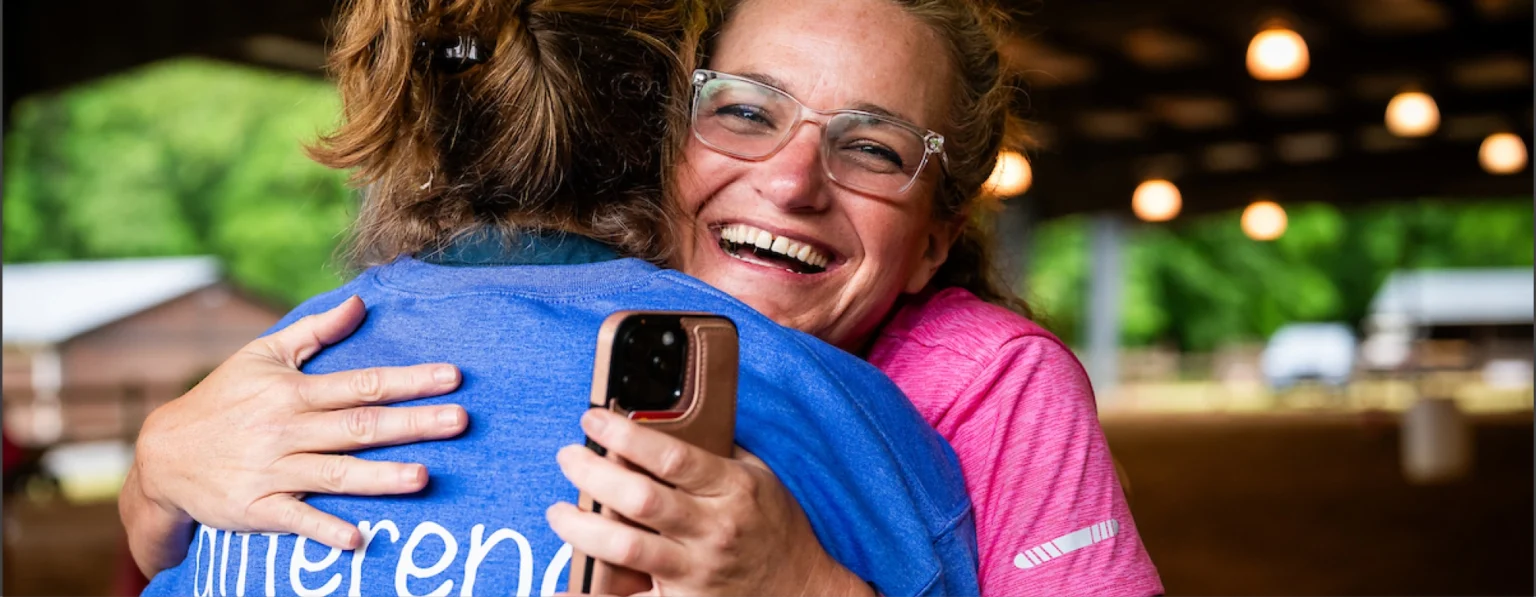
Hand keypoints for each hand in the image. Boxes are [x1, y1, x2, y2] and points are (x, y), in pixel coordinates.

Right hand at [124, 296, 466, 573]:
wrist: (164, 454)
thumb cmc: (223, 399)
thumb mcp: (262, 355)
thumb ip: (316, 332)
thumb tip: (360, 301)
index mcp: (293, 392)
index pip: (362, 384)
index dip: (408, 380)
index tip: (453, 377)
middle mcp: (287, 430)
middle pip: (359, 427)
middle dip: (412, 424)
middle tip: (460, 420)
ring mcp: (272, 471)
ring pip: (335, 473)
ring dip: (379, 477)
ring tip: (423, 478)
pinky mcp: (256, 508)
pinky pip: (295, 520)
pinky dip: (324, 529)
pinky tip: (358, 538)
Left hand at [545, 409, 873, 596]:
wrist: (804, 591)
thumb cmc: (777, 529)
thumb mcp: (758, 478)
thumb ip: (715, 452)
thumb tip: (663, 419)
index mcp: (733, 489)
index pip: (671, 456)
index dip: (624, 435)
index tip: (593, 419)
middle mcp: (714, 530)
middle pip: (640, 498)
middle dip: (592, 474)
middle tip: (568, 458)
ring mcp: (697, 571)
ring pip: (626, 547)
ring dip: (582, 528)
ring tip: (559, 512)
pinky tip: (560, 589)